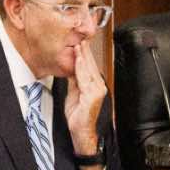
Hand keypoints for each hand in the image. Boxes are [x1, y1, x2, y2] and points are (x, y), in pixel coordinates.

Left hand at [64, 39, 108, 154]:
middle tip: (81, 39)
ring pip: (88, 70)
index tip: (80, 43)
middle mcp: (98, 87)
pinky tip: (78, 60)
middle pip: (90, 66)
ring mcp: (97, 91)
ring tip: (79, 46)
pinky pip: (85, 79)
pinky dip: (81, 69)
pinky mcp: (92, 96)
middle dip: (85, 52)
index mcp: (95, 85)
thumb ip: (74, 80)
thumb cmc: (78, 114)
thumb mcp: (74, 92)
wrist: (81, 131)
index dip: (85, 55)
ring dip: (83, 57)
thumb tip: (71, 69)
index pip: (90, 67)